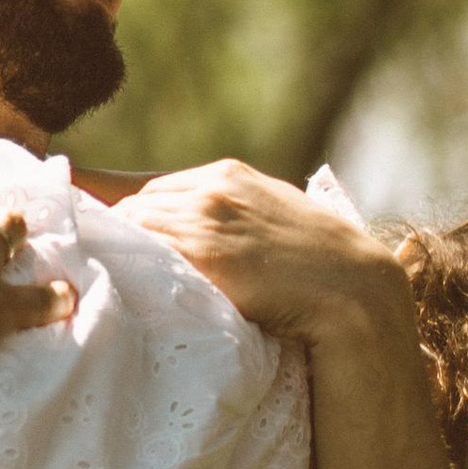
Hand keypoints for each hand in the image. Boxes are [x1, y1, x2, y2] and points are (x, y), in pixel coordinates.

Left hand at [126, 158, 402, 349]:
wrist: (355, 293)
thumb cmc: (320, 269)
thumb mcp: (276, 223)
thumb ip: (238, 218)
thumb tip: (205, 242)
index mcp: (230, 175)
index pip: (156, 192)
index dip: (138, 221)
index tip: (125, 246)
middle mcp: (213, 188)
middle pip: (137, 205)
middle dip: (122, 235)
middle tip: (112, 270)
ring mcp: (206, 216)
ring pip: (131, 225)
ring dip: (118, 252)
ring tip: (114, 284)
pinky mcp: (202, 250)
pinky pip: (139, 248)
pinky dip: (125, 264)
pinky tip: (123, 287)